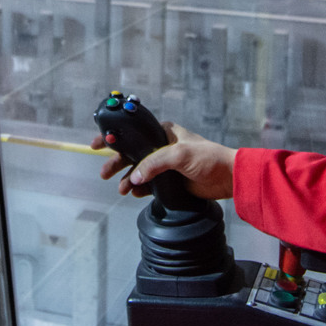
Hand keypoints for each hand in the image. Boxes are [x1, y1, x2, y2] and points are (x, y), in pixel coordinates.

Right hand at [91, 122, 235, 200]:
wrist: (227, 179)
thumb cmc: (208, 158)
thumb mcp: (179, 155)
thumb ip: (154, 163)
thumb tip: (134, 177)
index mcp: (163, 132)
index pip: (133, 132)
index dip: (115, 137)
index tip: (98, 144)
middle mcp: (162, 146)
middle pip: (131, 153)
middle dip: (116, 162)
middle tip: (105, 173)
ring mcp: (165, 164)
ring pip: (137, 171)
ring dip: (127, 179)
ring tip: (121, 189)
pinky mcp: (169, 181)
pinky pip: (147, 184)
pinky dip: (138, 188)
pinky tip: (134, 193)